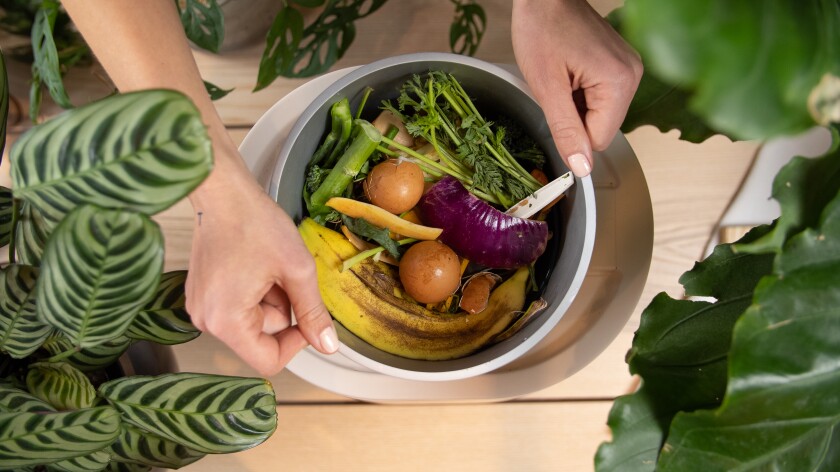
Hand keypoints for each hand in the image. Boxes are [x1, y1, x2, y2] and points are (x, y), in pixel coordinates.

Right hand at [185, 156, 337, 375]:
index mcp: (226, 320)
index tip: (308, 316)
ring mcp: (201, 307)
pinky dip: (255, 292)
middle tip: (284, 275)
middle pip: (261, 339)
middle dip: (283, 311)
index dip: (296, 344)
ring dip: (271, 299)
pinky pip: (239, 307)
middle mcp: (206, 321)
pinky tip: (254, 265)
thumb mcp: (297, 270)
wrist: (222, 191)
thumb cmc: (255, 223)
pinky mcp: (202, 295)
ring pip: (254, 321)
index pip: (268, 361)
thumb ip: (313, 312)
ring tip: (268, 266)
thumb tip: (328, 346)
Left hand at [512, 0, 642, 176]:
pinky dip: (580, 94)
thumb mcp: (547, 86)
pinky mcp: (620, 65)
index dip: (572, 134)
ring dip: (576, 106)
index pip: (600, 139)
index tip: (555, 111)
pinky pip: (601, 97)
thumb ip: (566, 130)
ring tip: (562, 77)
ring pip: (600, 115)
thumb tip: (582, 168)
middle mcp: (633, 75)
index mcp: (620, 81)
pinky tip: (569, 72)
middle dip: (574, 118)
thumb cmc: (542, 28)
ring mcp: (629, 68)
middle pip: (603, 128)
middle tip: (557, 88)